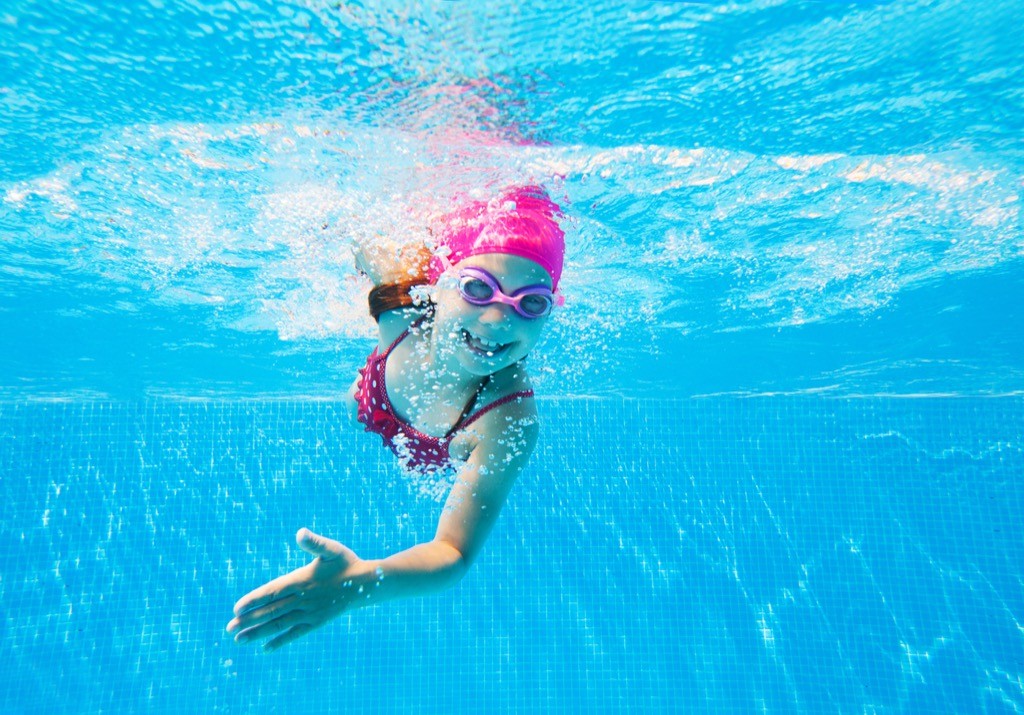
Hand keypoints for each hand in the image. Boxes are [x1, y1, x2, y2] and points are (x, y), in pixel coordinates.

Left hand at [226, 528, 373, 651]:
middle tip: (229, 628)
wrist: (366, 584)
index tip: (236, 609)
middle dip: (250, 620)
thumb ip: (314, 542)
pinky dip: (280, 641)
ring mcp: (310, 613)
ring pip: (280, 624)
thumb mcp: (331, 549)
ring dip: (259, 632)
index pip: (273, 592)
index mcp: (302, 580)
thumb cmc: (345, 562)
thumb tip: (300, 532)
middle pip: (272, 611)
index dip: (254, 600)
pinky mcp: (316, 622)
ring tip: (239, 639)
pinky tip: (266, 649)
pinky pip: (295, 633)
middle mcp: (304, 599)